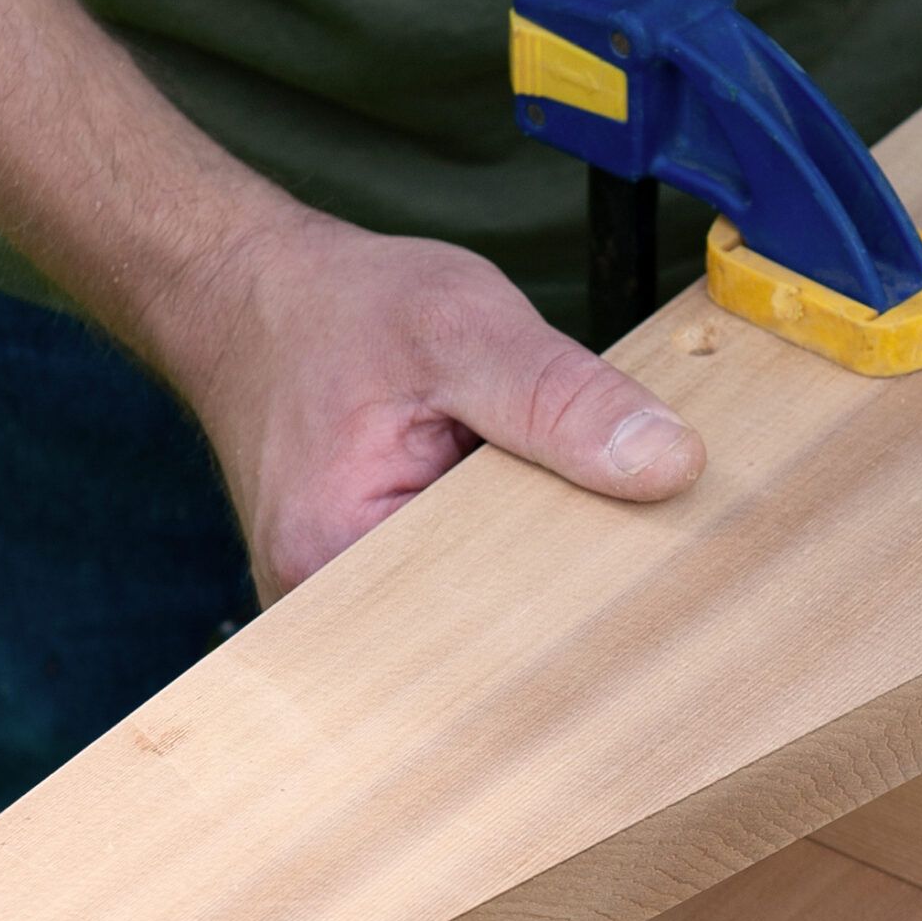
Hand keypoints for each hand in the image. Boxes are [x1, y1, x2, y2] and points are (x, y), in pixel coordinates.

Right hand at [157, 204, 706, 598]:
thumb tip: (669, 464)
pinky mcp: (366, 582)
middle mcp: (328, 603)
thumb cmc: (340, 309)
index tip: (654, 561)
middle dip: (558, 577)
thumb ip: (565, 399)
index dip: (577, 587)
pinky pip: (458, 585)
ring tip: (569, 511)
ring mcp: (343, 599)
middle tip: (630, 533)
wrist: (252, 295)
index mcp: (336, 556)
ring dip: (531, 560)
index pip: (491, 619)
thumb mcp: (466, 326)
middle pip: (486, 625)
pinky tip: (526, 511)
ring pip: (479, 606)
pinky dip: (501, 547)